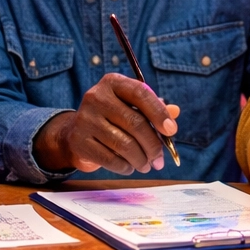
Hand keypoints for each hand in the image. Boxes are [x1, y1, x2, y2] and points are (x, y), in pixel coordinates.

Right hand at [35, 75, 179, 173]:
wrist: (75, 132)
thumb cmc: (112, 118)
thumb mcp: (130, 106)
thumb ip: (153, 108)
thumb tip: (174, 113)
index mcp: (113, 82)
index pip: (140, 93)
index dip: (159, 113)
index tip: (172, 131)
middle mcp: (96, 97)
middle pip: (135, 123)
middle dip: (153, 145)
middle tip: (160, 160)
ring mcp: (85, 119)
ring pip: (124, 144)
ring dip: (141, 159)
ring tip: (147, 165)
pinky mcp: (79, 141)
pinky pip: (110, 159)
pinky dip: (125, 167)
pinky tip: (130, 167)